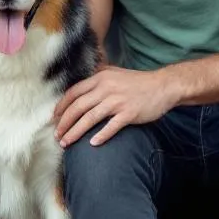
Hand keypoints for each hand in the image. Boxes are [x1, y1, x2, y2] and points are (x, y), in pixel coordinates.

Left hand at [52, 67, 178, 147]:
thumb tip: (81, 89)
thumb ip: (98, 79)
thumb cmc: (138, 82)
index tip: (54, 118)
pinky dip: (100, 136)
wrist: (164, 86)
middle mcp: (106, 88)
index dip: (61, 106)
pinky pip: (111, 127)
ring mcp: (118, 101)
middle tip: (57, 135)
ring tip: (66, 143)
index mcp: (100, 78)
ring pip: (89, 118)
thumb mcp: (115, 73)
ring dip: (75, 132)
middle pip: (78, 107)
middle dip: (64, 123)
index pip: (73, 92)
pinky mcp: (129, 113)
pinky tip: (92, 144)